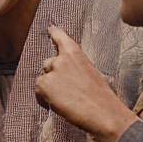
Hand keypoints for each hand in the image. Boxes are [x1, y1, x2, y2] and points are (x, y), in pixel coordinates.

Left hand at [34, 25, 139, 141]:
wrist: (103, 113)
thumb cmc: (101, 97)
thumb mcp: (90, 72)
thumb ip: (74, 66)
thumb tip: (64, 73)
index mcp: (75, 53)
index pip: (60, 37)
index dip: (54, 33)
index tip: (50, 28)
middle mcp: (61, 59)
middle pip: (48, 63)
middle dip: (54, 75)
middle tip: (68, 90)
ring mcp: (51, 71)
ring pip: (43, 78)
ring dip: (50, 87)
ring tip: (67, 99)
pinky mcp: (43, 85)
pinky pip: (38, 91)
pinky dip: (45, 99)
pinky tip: (59, 105)